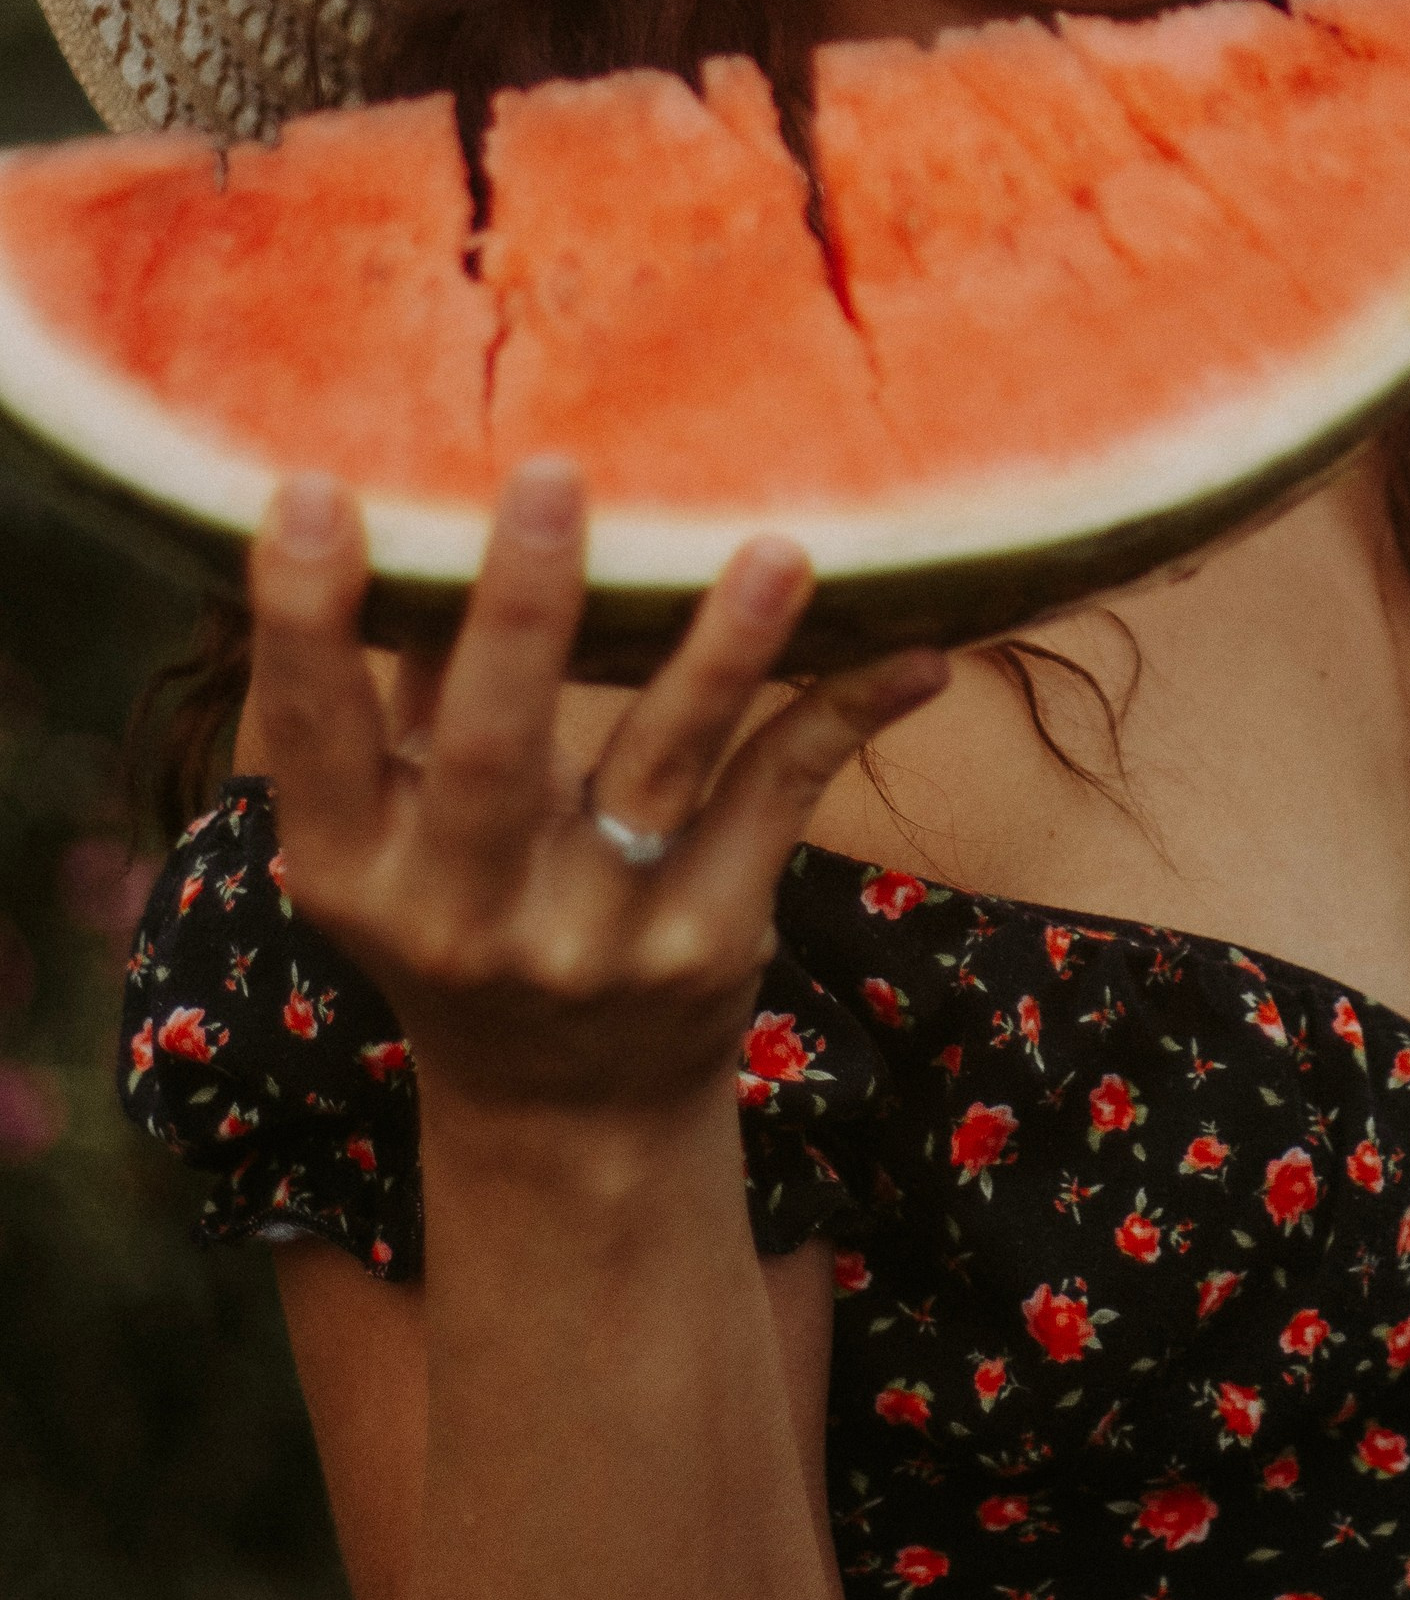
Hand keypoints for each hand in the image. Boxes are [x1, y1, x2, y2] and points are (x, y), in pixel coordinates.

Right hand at [247, 457, 946, 1126]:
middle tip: (549, 475)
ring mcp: (599, 932)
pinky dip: (846, 715)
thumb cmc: (469, 922)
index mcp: (362, 870)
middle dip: (522, 614)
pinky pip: (780, 796)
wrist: (569, 1125)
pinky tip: (920, 650)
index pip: (311, 737)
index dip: (300, 621)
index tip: (308, 492)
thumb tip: (428, 502)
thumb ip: (407, 695)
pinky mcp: (713, 935)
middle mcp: (470, 910)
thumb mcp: (399, 842)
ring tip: (780, 551)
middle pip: (493, 749)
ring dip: (721, 654)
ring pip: (663, 767)